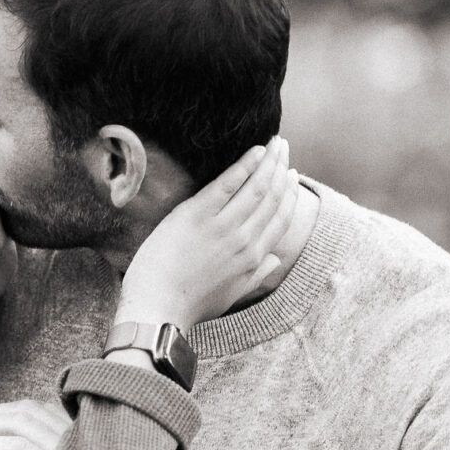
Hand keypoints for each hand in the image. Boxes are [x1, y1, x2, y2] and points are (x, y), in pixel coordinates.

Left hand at [118, 138, 299, 329]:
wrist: (158, 308)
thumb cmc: (190, 304)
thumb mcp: (231, 294)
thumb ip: (256, 275)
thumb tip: (276, 261)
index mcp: (254, 259)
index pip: (281, 219)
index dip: (290, 195)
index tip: (292, 176)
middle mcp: (245, 241)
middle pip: (272, 197)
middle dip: (282, 169)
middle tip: (285, 148)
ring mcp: (222, 227)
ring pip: (256, 187)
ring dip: (270, 161)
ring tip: (276, 142)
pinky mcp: (197, 215)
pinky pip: (228, 183)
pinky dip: (245, 165)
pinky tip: (255, 151)